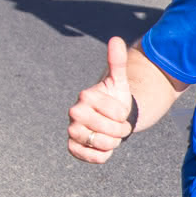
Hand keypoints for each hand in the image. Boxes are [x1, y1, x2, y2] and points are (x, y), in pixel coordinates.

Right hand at [67, 37, 134, 163]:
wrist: (111, 118)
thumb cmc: (115, 99)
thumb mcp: (119, 81)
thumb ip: (117, 62)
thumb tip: (115, 39)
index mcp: (86, 96)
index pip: (115, 113)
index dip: (123, 115)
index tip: (120, 111)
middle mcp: (74, 112)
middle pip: (106, 130)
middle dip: (120, 131)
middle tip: (118, 126)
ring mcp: (72, 130)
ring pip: (98, 144)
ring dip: (112, 142)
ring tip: (111, 135)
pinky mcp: (72, 147)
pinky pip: (90, 157)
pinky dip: (102, 155)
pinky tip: (103, 147)